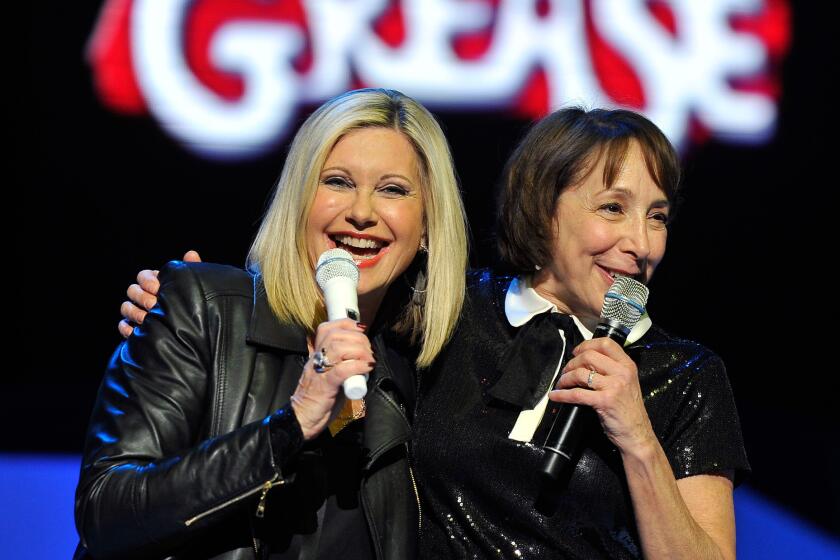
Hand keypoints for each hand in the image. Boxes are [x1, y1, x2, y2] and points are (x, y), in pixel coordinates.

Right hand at [118, 251, 201, 337]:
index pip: (143, 276)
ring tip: (149, 318)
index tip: (158, 288)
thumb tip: (191, 254)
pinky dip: (127, 328)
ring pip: (125, 307)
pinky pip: (123, 326)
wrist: (195, 331)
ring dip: (135, 312)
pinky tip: (137, 331)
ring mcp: (137, 312)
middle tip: (155, 305)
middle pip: (132, 290)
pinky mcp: (135, 330)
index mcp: (157, 283)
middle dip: (142, 297)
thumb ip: (192, 270)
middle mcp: (145, 296)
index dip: (148, 281)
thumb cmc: (195, 304)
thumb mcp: (194, 286)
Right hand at [291, 319, 373, 439]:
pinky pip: (341, 370)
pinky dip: (357, 365)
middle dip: (358, 338)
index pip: (327, 329)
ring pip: (338, 348)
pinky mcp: (325, 386)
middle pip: (335, 335)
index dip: (346, 324)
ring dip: (359, 350)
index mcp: (316, 355)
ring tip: (369, 360)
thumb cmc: (318, 399)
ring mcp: (319, 372)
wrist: (302, 420)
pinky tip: (366, 368)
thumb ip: (340, 363)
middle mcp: (316, 360)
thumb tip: (363, 355)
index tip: (361, 330)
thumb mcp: (328, 375)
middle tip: (369, 351)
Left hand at [550, 338, 655, 453]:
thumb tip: (585, 362)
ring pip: (580, 373)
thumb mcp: (626, 383)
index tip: (576, 352)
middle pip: (589, 356)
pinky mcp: (604, 401)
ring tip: (561, 384)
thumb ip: (612, 370)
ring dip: (565, 378)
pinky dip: (562, 394)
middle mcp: (622, 372)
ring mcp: (614, 386)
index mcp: (627, 365)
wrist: (637, 434)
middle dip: (571, 363)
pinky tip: (556, 396)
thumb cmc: (629, 411)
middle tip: (566, 371)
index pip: (605, 343)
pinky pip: (577, 393)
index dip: (586, 345)